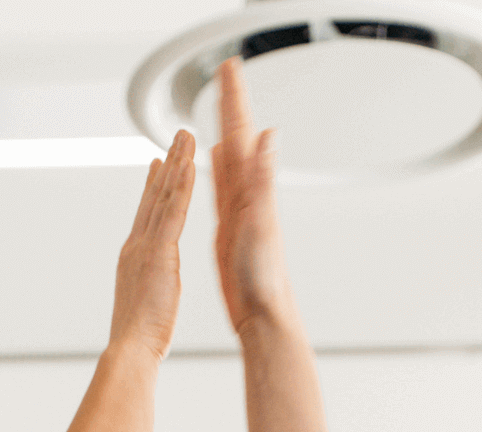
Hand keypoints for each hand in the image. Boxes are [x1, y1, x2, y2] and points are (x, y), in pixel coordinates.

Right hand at [108, 129, 195, 361]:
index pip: (146, 213)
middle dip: (165, 164)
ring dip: (175, 163)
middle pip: (153, 196)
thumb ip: (144, 283)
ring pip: (163, 197)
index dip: (153, 187)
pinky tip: (188, 165)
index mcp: (134, 257)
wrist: (130, 348)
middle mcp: (137, 245)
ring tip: (184, 137)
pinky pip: (173, 213)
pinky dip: (180, 187)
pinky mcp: (160, 253)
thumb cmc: (138, 335)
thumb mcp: (139, 300)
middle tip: (174, 138)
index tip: (158, 165)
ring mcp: (146, 246)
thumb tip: (145, 281)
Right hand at [210, 58, 294, 335]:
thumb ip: (263, 178)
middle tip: (225, 71)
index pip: (241, 132)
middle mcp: (247, 194)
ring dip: (223, 129)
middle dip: (230, 102)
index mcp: (252, 189)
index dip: (234, 98)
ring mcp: (238, 208)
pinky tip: (214, 158)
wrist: (264, 313)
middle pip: (235, 136)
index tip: (230, 68)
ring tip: (219, 104)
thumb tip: (267, 134)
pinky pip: (220, 187)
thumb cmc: (265, 277)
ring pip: (227, 158)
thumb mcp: (262, 222)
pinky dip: (217, 167)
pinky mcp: (229, 226)